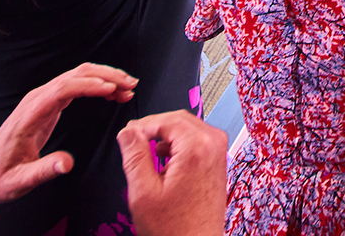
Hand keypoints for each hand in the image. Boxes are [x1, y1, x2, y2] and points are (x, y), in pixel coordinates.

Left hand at [0, 63, 137, 212]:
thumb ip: (43, 171)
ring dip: (104, 78)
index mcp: (29, 115)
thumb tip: (67, 163)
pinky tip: (111, 95)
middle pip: (73, 75)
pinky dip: (96, 86)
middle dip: (104, 75)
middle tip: (131, 84)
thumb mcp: (19, 181)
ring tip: (128, 88)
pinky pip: (74, 87)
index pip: (62, 89)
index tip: (113, 90)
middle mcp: (35, 101)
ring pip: (76, 77)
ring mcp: (41, 101)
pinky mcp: (46, 106)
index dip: (89, 85)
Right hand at [119, 110, 227, 235]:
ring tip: (145, 152)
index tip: (126, 134)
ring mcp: (218, 153)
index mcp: (197, 147)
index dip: (142, 124)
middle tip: (132, 140)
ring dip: (165, 135)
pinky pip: (196, 140)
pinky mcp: (217, 162)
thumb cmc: (174, 229)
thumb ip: (134, 156)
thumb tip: (128, 132)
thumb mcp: (143, 192)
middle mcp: (213, 145)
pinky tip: (163, 159)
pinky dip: (177, 144)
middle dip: (154, 127)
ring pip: (187, 128)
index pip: (166, 119)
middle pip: (179, 119)